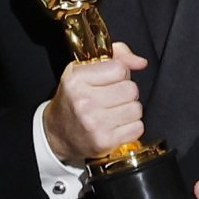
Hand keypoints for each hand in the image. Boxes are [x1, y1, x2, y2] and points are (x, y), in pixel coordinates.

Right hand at [46, 49, 149, 167]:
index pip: (119, 69)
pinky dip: (131, 127)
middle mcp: (84, 102)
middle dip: (126, 92)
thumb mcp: (83, 70)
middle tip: (112, 98)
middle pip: (131, 89)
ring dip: (129, 110)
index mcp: (77, 80)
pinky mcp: (105, 141)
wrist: (57, 134)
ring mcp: (95, 123)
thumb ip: (115, 56)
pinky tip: (116, 126)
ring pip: (136, 109)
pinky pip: (137, 127)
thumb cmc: (72, 100)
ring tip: (114, 112)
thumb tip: (141, 62)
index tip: (111, 80)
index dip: (120, 73)